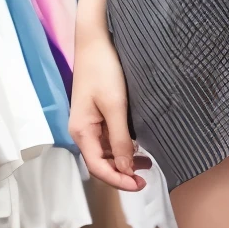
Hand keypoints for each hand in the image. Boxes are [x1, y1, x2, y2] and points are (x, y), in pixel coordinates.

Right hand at [69, 30, 148, 190]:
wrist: (96, 41)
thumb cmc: (103, 70)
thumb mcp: (115, 107)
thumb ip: (120, 139)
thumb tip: (124, 168)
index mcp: (81, 131)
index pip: (97, 167)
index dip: (118, 180)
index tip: (139, 186)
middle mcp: (82, 131)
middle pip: (100, 162)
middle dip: (122, 173)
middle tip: (146, 179)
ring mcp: (89, 123)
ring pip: (106, 151)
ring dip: (124, 161)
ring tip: (147, 164)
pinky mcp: (97, 114)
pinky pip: (108, 138)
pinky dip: (123, 147)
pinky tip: (138, 146)